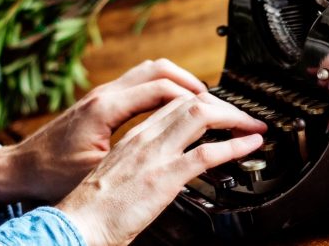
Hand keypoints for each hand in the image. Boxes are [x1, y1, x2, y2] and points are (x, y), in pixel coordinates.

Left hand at [0, 59, 207, 205]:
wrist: (19, 170)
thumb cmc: (50, 175)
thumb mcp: (96, 173)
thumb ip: (133, 161)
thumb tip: (168, 163)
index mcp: (106, 109)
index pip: (163, 89)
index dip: (197, 99)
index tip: (218, 111)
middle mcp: (105, 94)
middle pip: (161, 70)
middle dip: (194, 83)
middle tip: (218, 101)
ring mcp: (102, 95)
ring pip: (150, 71)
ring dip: (179, 82)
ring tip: (202, 100)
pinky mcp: (100, 102)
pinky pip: (141, 83)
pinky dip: (164, 89)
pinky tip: (173, 108)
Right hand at [55, 93, 266, 245]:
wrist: (76, 225)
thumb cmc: (93, 210)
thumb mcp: (120, 176)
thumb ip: (142, 166)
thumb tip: (166, 171)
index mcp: (133, 138)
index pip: (173, 104)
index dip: (203, 104)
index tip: (221, 114)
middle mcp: (144, 138)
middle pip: (190, 102)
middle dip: (224, 106)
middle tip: (244, 118)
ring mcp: (155, 155)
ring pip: (201, 115)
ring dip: (234, 117)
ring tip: (253, 126)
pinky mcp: (164, 177)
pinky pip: (207, 153)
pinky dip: (236, 146)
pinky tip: (251, 144)